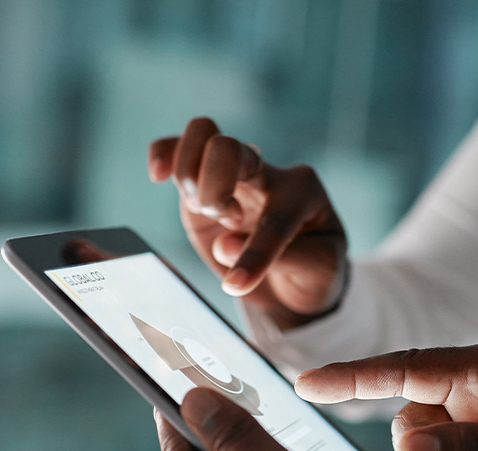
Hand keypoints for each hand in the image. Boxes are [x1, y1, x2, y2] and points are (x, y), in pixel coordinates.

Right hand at [148, 117, 348, 329]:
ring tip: (206, 212)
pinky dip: (164, 153)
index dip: (255, 254)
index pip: (275, 216)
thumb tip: (225, 245)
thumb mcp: (319, 270)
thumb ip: (281, 259)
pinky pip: (178, 148)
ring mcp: (234, 173)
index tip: (235, 287)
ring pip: (203, 136)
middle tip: (227, 221)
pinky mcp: (203, 181)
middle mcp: (268, 173)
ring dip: (191, 179)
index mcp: (304, 192)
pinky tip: (158, 174)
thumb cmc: (314, 269)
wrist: (298, 277)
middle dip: (214, 188)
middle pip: (229, 148)